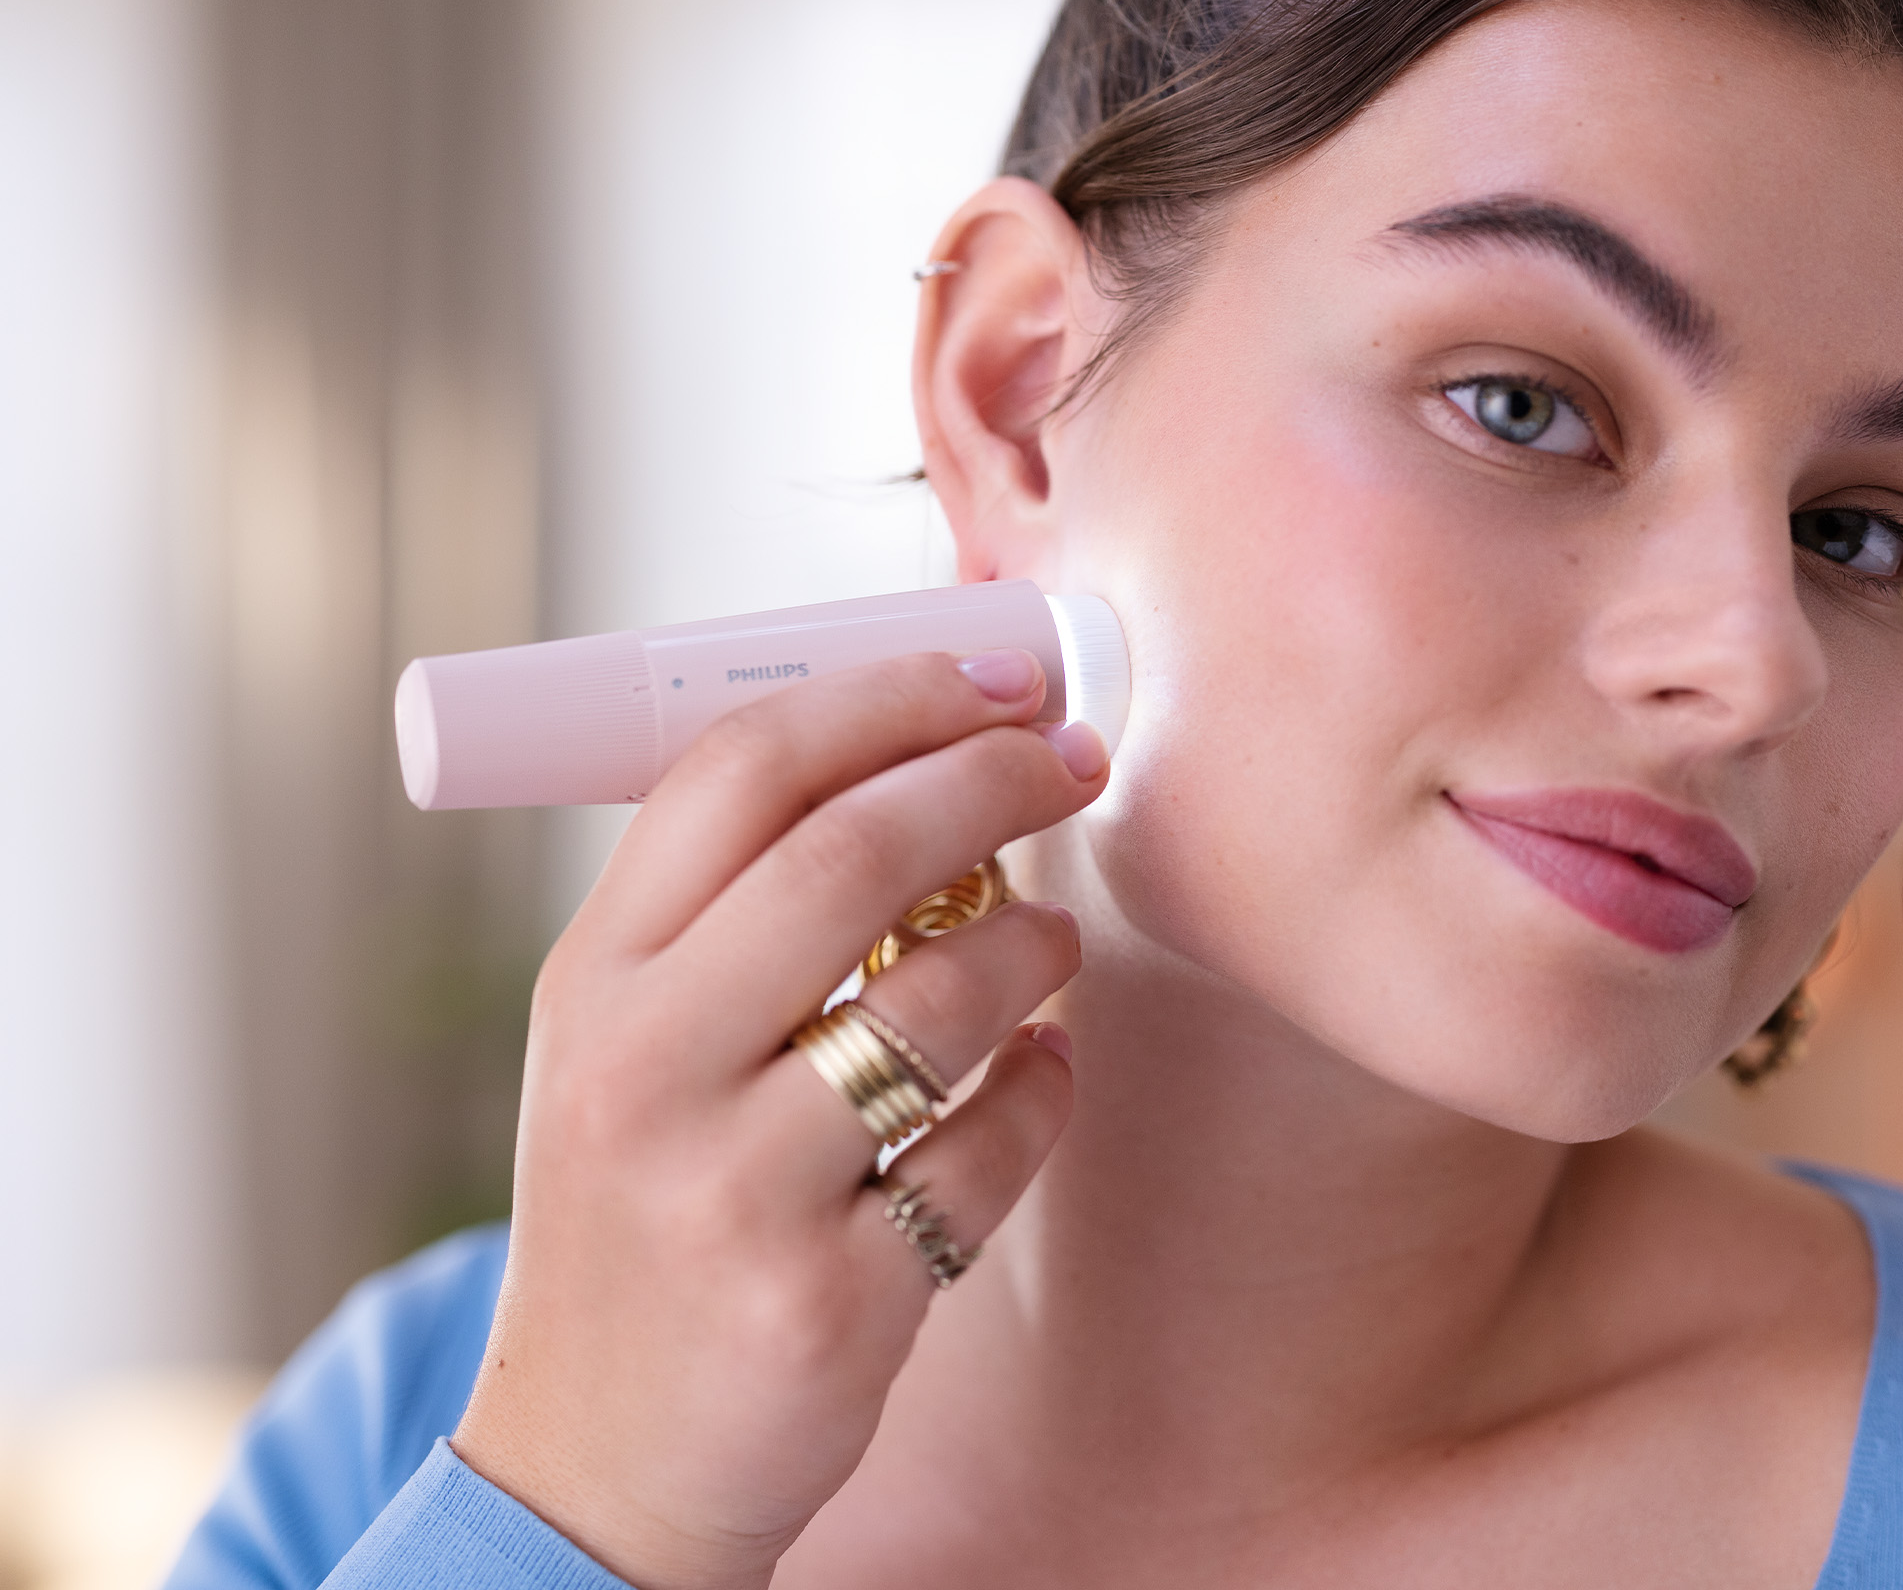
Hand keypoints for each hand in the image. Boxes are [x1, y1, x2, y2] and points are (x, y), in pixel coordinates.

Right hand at [450, 648, 1107, 1588]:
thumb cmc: (638, 1211)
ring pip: (941, 1002)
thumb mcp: (624, 1047)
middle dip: (988, 779)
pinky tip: (1044, 1073)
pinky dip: (1046, 1090)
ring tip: (1050, 940)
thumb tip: (918, 760)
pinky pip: (992, 1149)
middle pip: (848, 854)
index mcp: (592, 981)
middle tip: (1071, 760)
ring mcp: (732, 1195)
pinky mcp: (830, 1302)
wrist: (596, 1465)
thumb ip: (731, 917)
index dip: (883, 695)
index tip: (990, 674)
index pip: (737, 770)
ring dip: (1031, 942)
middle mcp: (642, 1072)